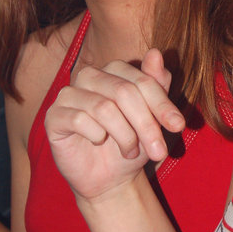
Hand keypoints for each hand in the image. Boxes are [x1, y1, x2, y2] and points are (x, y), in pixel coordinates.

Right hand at [45, 49, 184, 201]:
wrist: (110, 179)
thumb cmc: (133, 144)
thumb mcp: (153, 118)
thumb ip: (156, 85)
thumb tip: (156, 52)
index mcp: (114, 70)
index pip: (141, 80)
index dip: (162, 104)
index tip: (179, 126)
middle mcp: (90, 76)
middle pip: (124, 92)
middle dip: (147, 124)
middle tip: (159, 150)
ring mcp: (69, 94)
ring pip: (104, 108)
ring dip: (125, 135)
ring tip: (131, 152)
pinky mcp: (54, 116)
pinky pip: (79, 119)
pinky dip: (97, 135)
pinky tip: (99, 142)